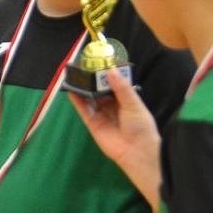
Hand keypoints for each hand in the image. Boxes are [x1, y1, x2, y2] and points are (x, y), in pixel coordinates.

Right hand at [68, 67, 160, 205]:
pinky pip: (83, 109)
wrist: (136, 151)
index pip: (113, 83)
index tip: (99, 61)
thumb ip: (121, 87)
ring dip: (83, 88)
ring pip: (90, 98)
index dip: (106, 73)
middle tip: (84, 66)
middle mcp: (112, 105)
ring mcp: (101, 114)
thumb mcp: (133, 103)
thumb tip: (110, 70)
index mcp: (125, 99)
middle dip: (92, 79)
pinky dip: (77, 100)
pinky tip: (72, 90)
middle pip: (99, 90)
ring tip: (75, 75)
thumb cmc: (140, 126)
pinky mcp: (93, 123)